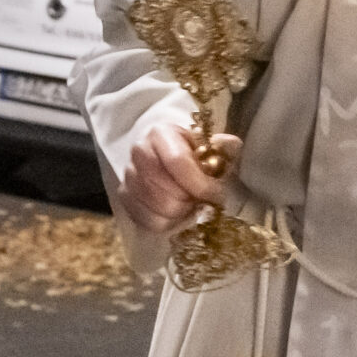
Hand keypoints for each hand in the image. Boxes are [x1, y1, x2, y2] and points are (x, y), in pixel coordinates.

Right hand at [122, 121, 239, 235]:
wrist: (170, 158)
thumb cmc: (195, 154)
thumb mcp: (213, 146)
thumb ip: (225, 147)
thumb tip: (231, 145)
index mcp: (161, 134)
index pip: (178, 162)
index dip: (200, 184)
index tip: (216, 194)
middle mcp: (139, 152)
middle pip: (168, 192)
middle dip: (191, 200)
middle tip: (202, 199)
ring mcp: (129, 176)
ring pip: (160, 210)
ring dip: (182, 212)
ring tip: (190, 203)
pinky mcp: (125, 197)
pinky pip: (149, 221)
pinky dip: (168, 223)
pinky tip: (177, 212)